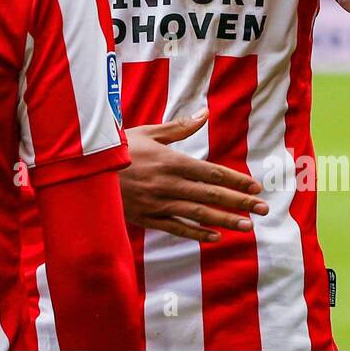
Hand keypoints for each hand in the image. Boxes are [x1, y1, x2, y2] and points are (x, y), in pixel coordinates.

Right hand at [119, 110, 267, 241]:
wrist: (86, 171)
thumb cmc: (119, 147)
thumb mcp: (148, 132)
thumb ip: (180, 127)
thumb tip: (205, 113)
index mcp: (171, 161)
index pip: (212, 172)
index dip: (235, 180)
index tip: (255, 187)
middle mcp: (168, 184)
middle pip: (211, 195)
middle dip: (240, 202)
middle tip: (264, 209)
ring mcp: (158, 203)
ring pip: (198, 214)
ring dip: (225, 221)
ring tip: (248, 226)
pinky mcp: (146, 218)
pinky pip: (176, 228)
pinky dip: (196, 233)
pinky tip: (215, 237)